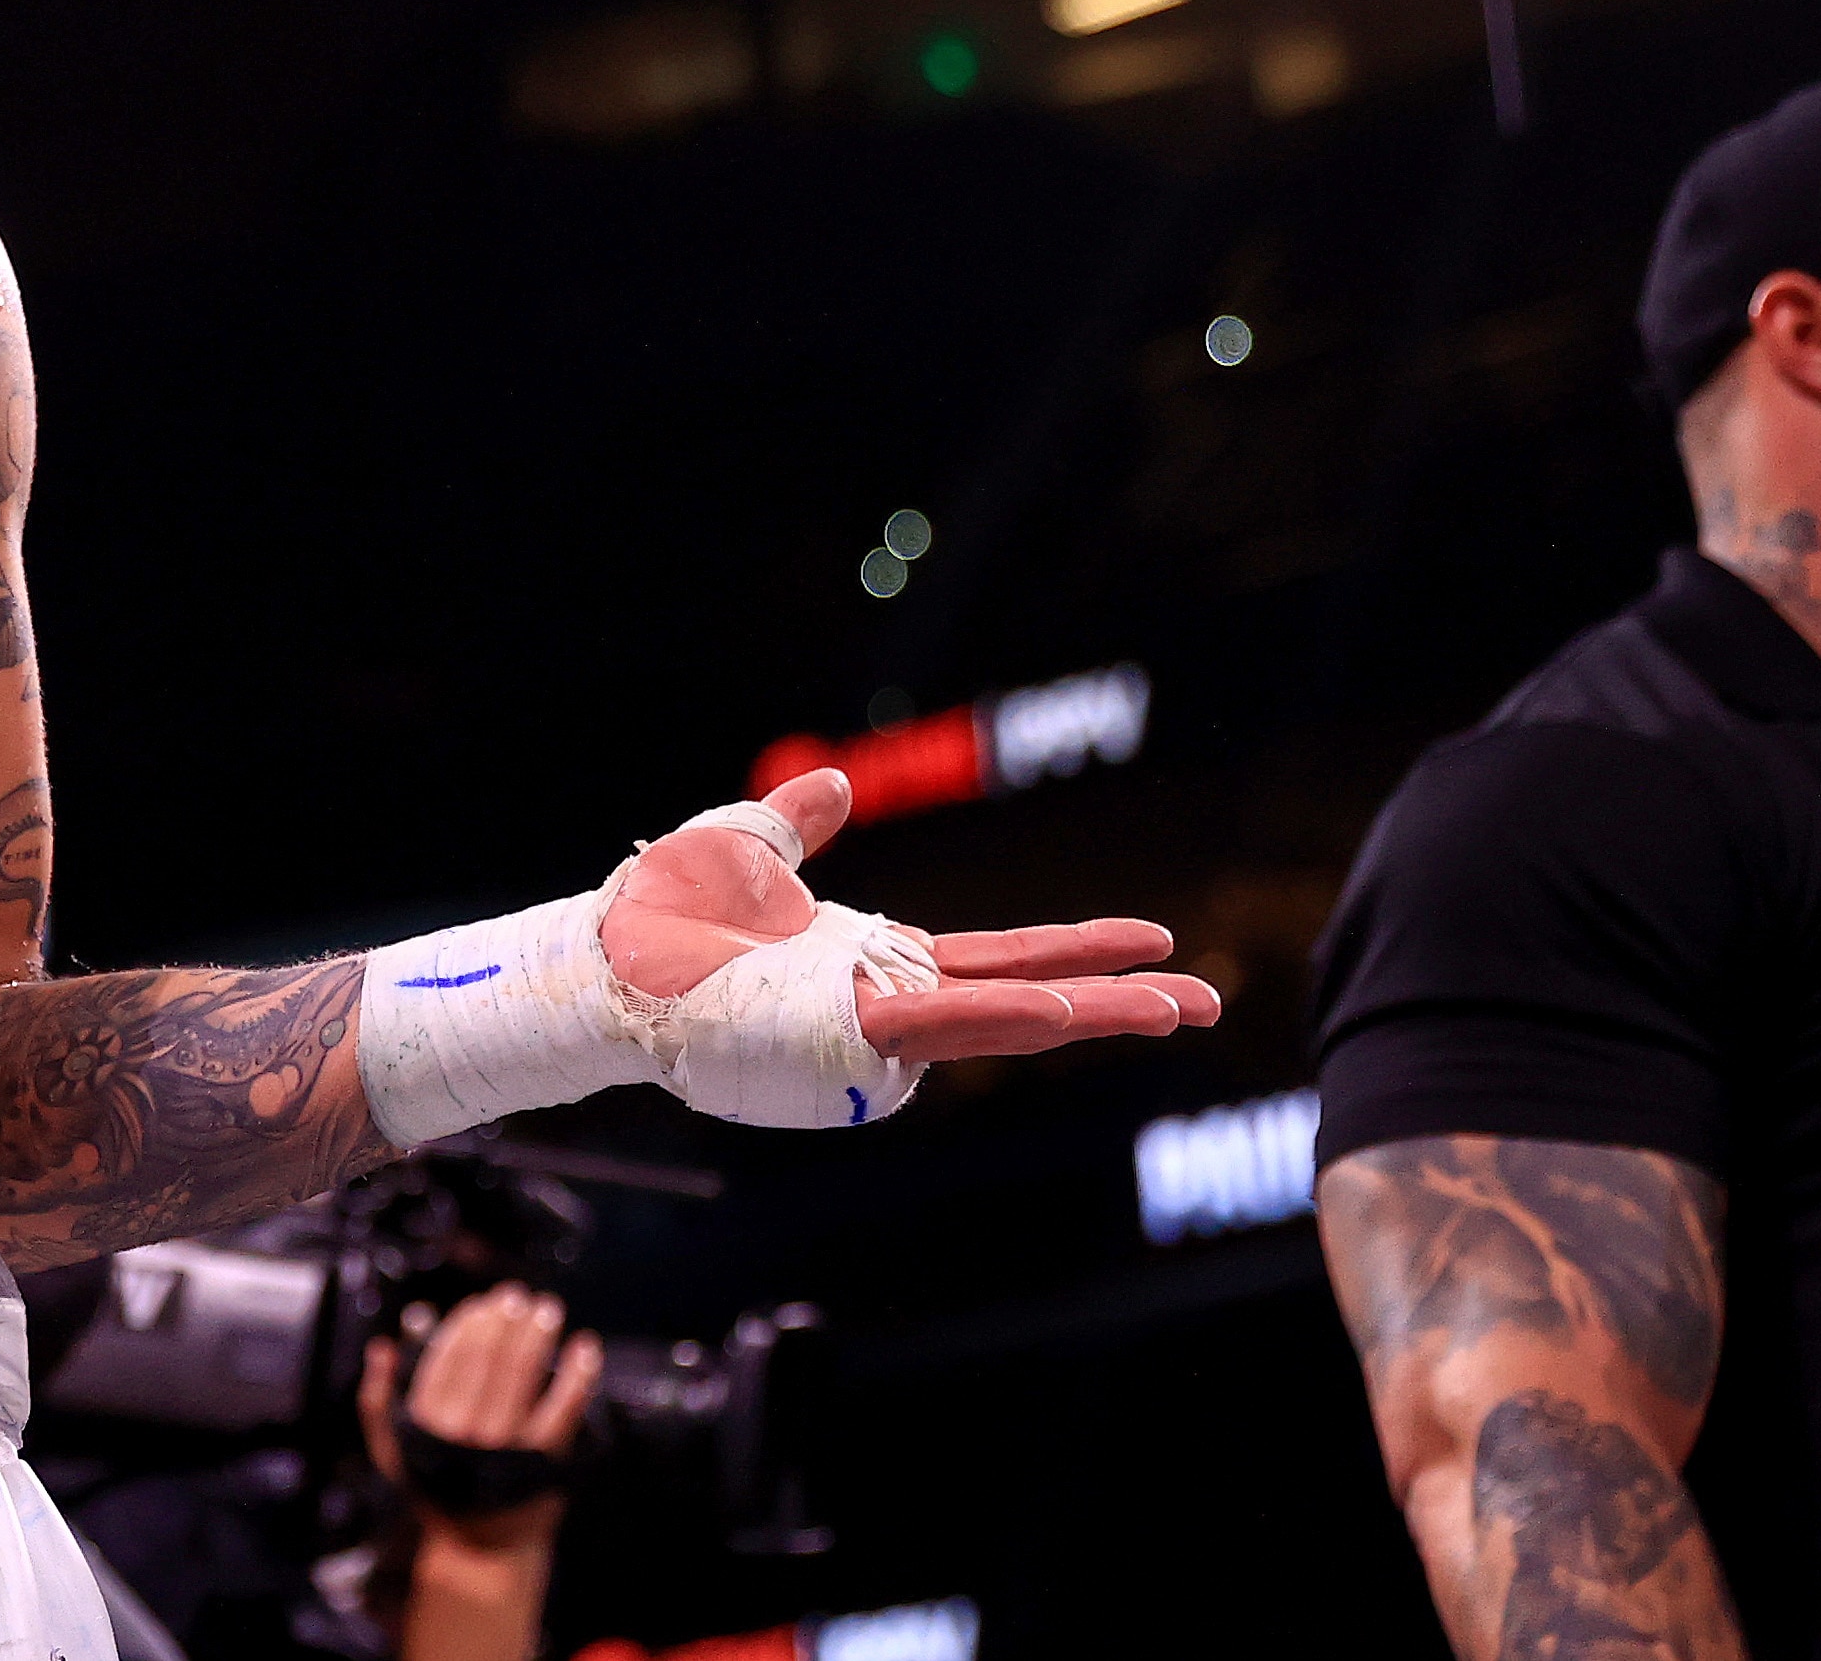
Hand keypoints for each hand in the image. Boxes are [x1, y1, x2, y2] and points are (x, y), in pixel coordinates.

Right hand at [360, 1282, 600, 1550]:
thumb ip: (377, 1399)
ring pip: (523, 1375)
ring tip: (548, 1310)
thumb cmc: (437, 1492)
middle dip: (504, 1320)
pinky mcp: (543, 1461)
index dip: (467, 1323)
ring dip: (538, 1336)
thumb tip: (383, 1345)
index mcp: (428, 1424)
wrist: (481, 1549)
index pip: (448, 1357)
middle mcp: (465, 1432)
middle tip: (518, 1297)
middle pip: (488, 1359)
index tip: (482, 1303)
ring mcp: (506, 1447)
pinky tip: (586, 1348)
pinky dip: (578, 1375)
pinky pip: (564, 1408)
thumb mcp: (392, 1451)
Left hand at [600, 767, 1219, 1061]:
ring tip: (1173, 1007)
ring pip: (1001, 1018)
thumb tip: (823, 783)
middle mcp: (889, 1001)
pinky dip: (999, 1016)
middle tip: (1211, 1002)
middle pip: (1028, 999)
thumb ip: (794, 824)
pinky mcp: (845, 1037)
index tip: (1154, 945)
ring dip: (1089, 1011)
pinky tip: (1055, 1009)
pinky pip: (937, 1025)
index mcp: (880, 964)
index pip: (1002, 958)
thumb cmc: (663, 920)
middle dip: (1121, 1000)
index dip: (1078, 952)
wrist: (609, 962)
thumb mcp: (742, 852)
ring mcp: (871, 1025)